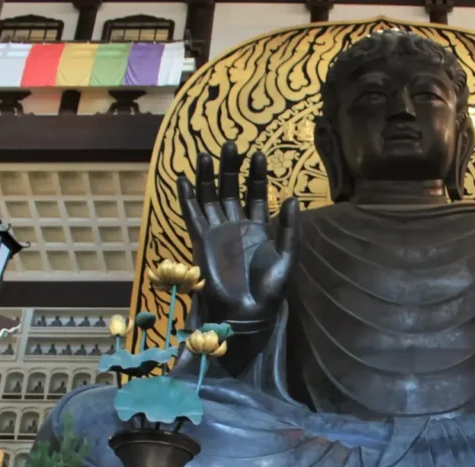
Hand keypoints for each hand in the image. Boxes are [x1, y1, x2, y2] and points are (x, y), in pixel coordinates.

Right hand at [177, 141, 298, 325]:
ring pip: (210, 197)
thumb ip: (289, 228)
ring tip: (205, 154)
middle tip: (231, 144)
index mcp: (259, 228)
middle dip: (231, 167)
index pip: (257, 194)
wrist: (248, 313)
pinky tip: (183, 178)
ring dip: (207, 176)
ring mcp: (218, 232)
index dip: (257, 175)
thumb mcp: (287, 256)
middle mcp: (237, 226)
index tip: (258, 154)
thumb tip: (292, 197)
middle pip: (232, 189)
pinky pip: (192, 215)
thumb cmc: (270, 289)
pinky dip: (187, 197)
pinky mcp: (202, 241)